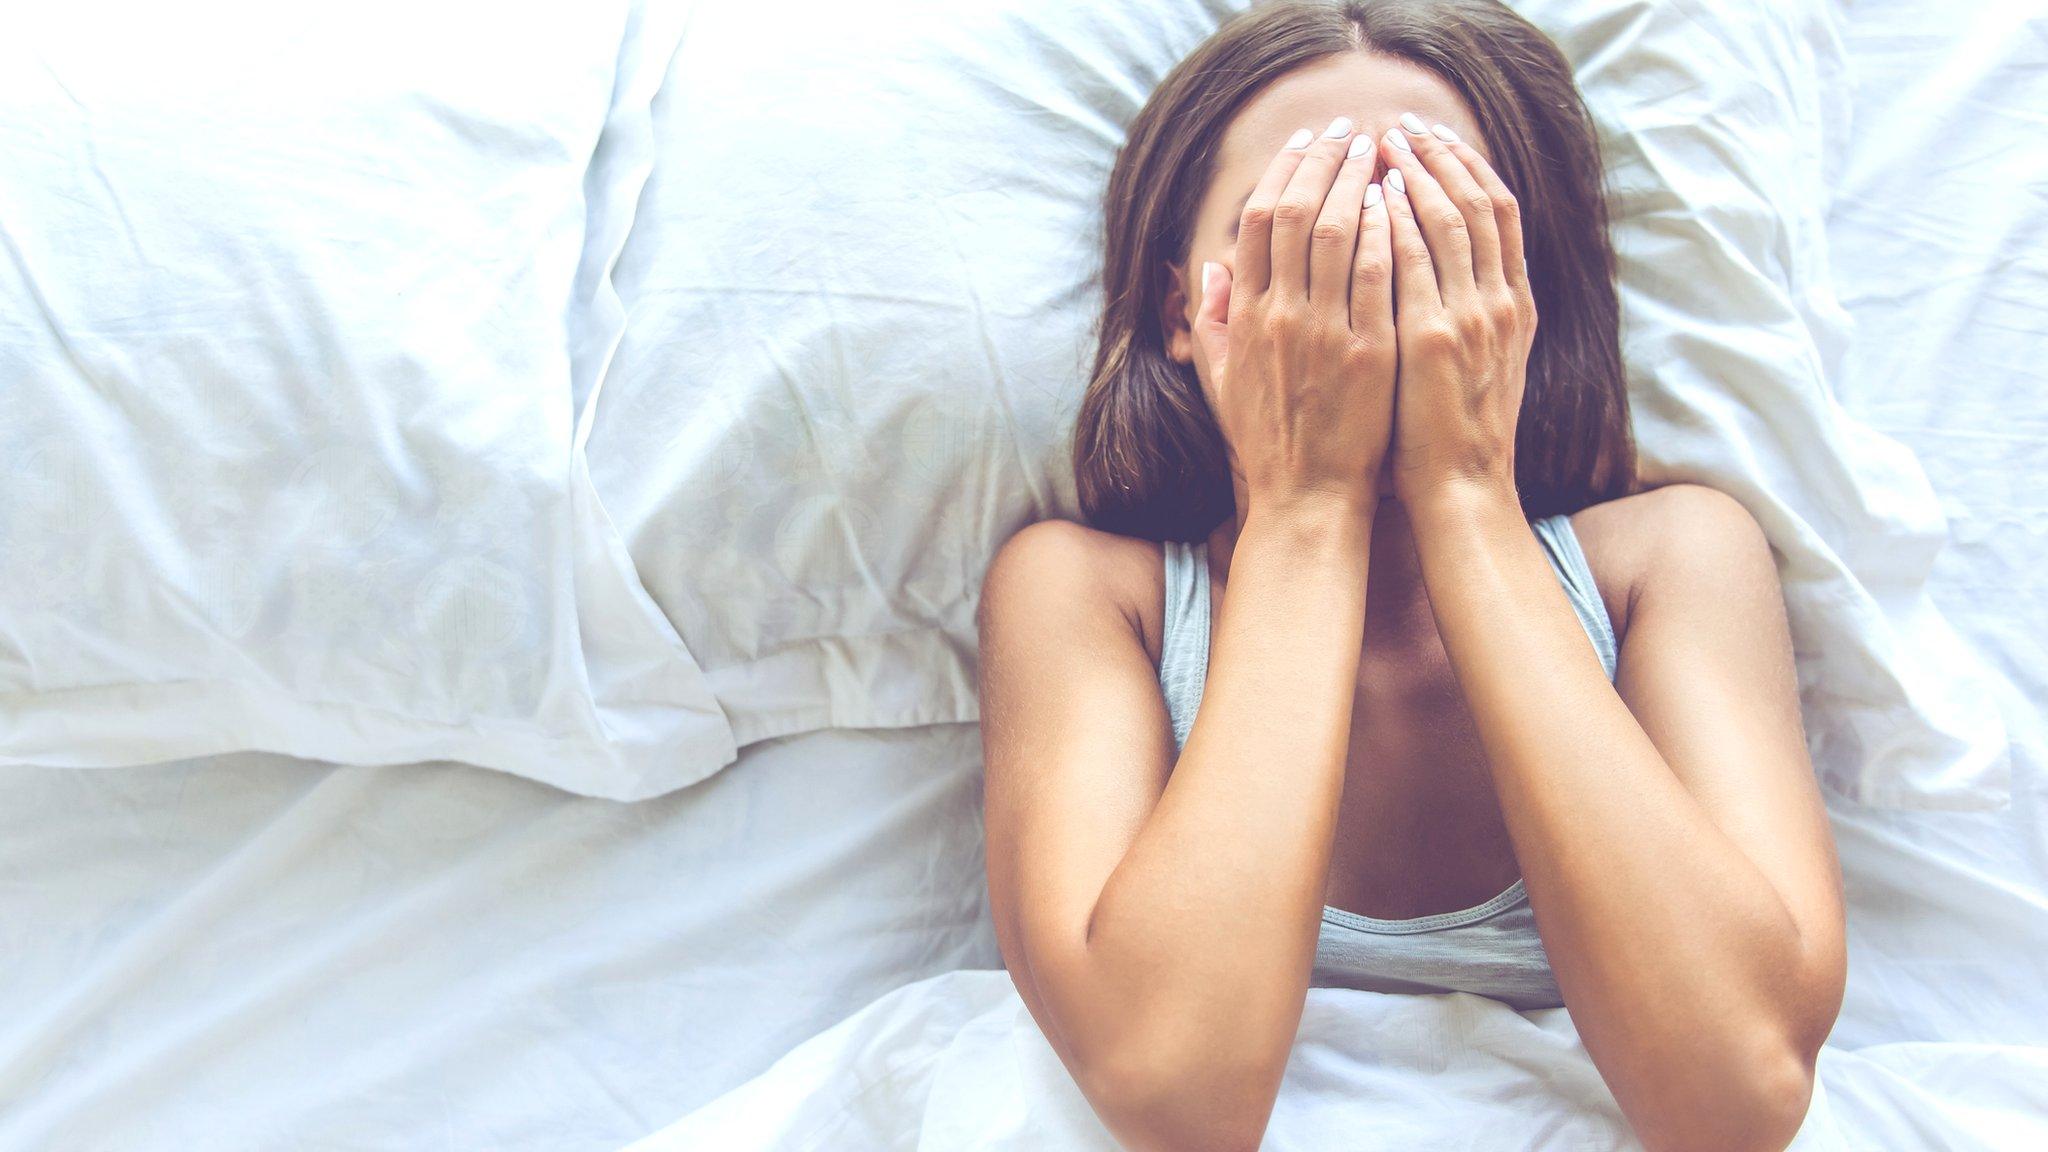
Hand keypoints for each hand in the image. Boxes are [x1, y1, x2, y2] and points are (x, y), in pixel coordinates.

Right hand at [1193, 118, 1396, 522]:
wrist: (1307, 500)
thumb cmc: (1269, 444)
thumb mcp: (1222, 381)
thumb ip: (1213, 322)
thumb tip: (1209, 269)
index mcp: (1245, 318)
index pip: (1257, 223)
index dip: (1282, 172)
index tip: (1307, 142)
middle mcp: (1279, 317)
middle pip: (1294, 214)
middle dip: (1322, 162)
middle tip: (1349, 130)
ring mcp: (1323, 332)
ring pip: (1335, 233)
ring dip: (1356, 182)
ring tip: (1378, 149)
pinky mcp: (1368, 352)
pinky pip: (1374, 275)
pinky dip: (1384, 231)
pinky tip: (1396, 202)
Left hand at [1375, 116, 1536, 507]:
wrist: (1462, 493)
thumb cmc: (1453, 437)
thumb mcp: (1481, 366)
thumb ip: (1470, 312)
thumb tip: (1445, 268)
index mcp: (1514, 305)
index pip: (1500, 212)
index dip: (1467, 167)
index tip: (1435, 137)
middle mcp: (1500, 302)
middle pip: (1479, 202)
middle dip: (1441, 156)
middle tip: (1405, 124)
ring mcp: (1471, 318)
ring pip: (1449, 220)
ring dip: (1415, 174)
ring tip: (1383, 143)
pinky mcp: (1433, 338)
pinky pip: (1413, 260)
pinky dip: (1396, 220)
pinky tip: (1372, 194)